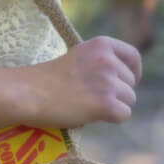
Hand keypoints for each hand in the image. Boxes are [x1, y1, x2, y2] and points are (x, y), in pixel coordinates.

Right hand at [21, 36, 141, 127]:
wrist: (29, 92)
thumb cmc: (49, 77)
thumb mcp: (79, 56)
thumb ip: (101, 60)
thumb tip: (126, 78)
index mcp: (102, 44)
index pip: (134, 56)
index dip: (134, 71)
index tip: (128, 81)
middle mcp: (108, 60)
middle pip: (131, 83)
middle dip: (117, 92)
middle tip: (92, 97)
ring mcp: (107, 82)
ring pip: (130, 99)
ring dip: (114, 106)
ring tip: (89, 105)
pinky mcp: (105, 103)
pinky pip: (124, 115)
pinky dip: (112, 119)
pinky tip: (93, 115)